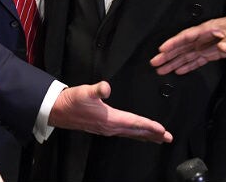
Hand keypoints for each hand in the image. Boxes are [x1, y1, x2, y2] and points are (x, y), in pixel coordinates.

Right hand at [49, 81, 172, 143]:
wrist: (57, 110)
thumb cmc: (72, 101)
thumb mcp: (85, 91)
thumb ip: (97, 89)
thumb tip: (106, 87)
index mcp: (110, 119)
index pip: (135, 123)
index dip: (150, 126)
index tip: (163, 130)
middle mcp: (110, 127)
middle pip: (137, 132)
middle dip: (153, 135)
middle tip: (168, 137)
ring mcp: (107, 129)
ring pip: (131, 134)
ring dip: (146, 136)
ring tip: (158, 138)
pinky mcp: (103, 128)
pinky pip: (125, 133)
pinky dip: (135, 133)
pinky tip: (137, 133)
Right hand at [150, 10, 225, 74]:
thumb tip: (223, 47)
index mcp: (207, 29)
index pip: (187, 36)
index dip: (174, 42)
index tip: (162, 49)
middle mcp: (203, 38)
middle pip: (182, 47)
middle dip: (168, 55)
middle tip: (154, 63)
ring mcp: (206, 46)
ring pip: (186, 55)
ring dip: (174, 62)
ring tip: (161, 69)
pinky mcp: (212, 53)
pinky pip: (197, 60)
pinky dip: (188, 66)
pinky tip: (178, 71)